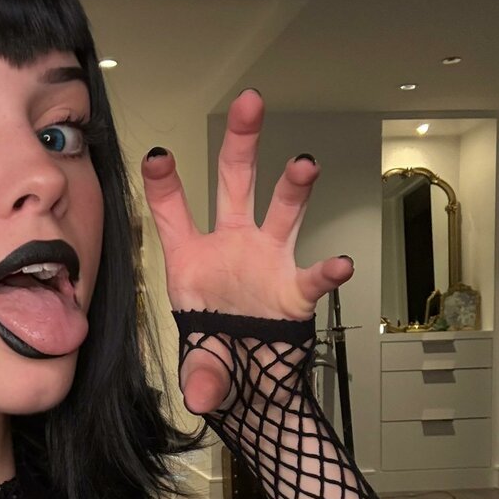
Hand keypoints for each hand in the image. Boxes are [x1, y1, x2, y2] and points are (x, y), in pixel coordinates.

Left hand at [141, 89, 353, 412]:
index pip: (173, 212)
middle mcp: (231, 246)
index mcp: (191, 258)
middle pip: (235, 183)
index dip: (164, 183)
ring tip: (304, 164)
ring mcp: (267, 262)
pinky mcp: (295, 291)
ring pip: (281, 210)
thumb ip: (200, 375)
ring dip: (293, 188)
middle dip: (241, 143)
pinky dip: (327, 272)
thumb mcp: (198, 364)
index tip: (157, 155)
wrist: (251, 385)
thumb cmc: (216, 357)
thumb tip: (201, 396)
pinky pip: (313, 277)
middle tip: (250, 102)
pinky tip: (340, 263)